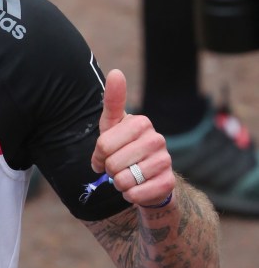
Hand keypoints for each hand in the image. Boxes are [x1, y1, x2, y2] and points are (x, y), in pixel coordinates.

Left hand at [90, 69, 174, 207]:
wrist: (148, 179)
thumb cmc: (124, 149)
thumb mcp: (112, 126)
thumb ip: (112, 102)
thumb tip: (116, 72)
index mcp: (141, 123)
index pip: (103, 145)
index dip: (99, 156)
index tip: (105, 154)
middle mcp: (156, 138)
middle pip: (112, 164)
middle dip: (109, 171)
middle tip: (118, 168)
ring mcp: (165, 160)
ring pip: (124, 180)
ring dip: (119, 184)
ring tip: (128, 177)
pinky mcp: (168, 182)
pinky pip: (136, 194)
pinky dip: (130, 195)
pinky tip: (136, 188)